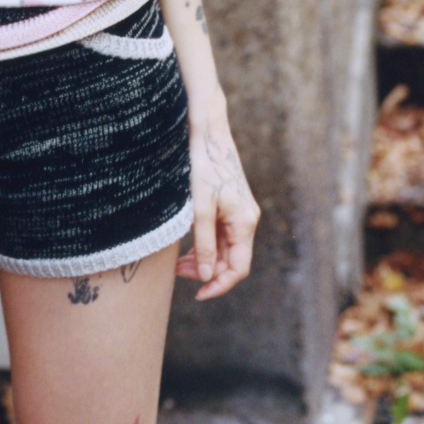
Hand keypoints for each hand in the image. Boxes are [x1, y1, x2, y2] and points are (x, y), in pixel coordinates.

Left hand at [176, 115, 260, 300]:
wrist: (206, 129)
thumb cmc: (202, 165)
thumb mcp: (200, 207)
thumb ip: (204, 243)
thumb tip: (206, 276)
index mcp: (244, 223)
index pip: (238, 268)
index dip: (219, 285)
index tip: (198, 294)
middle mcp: (246, 219)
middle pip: (230, 258)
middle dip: (206, 270)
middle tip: (177, 272)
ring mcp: (238, 210)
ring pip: (223, 246)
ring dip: (203, 257)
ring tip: (178, 262)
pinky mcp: (228, 202)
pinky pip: (219, 232)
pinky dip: (204, 242)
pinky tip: (186, 244)